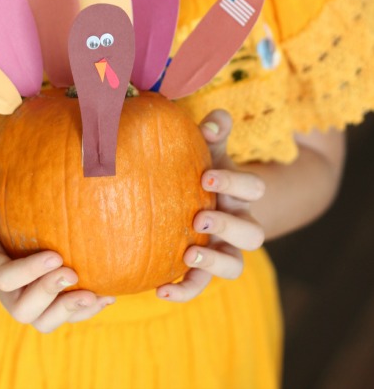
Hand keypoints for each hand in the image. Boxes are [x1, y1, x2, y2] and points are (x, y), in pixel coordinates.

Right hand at [0, 179, 114, 331]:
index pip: (3, 277)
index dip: (28, 272)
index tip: (55, 255)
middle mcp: (3, 289)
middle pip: (21, 309)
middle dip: (48, 294)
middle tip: (72, 272)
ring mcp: (24, 296)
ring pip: (43, 321)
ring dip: (69, 311)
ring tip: (94, 294)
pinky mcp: (44, 298)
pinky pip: (63, 315)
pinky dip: (86, 310)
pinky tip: (108, 294)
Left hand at [156, 109, 264, 301]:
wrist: (194, 193)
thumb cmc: (200, 164)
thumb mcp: (209, 144)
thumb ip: (215, 128)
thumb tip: (211, 124)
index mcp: (241, 192)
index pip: (254, 188)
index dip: (235, 183)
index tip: (206, 177)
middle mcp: (239, 223)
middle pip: (253, 233)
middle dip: (228, 227)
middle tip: (199, 219)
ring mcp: (224, 249)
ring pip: (235, 266)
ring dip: (213, 264)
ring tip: (187, 256)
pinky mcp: (203, 268)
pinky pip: (200, 286)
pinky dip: (184, 290)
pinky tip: (160, 289)